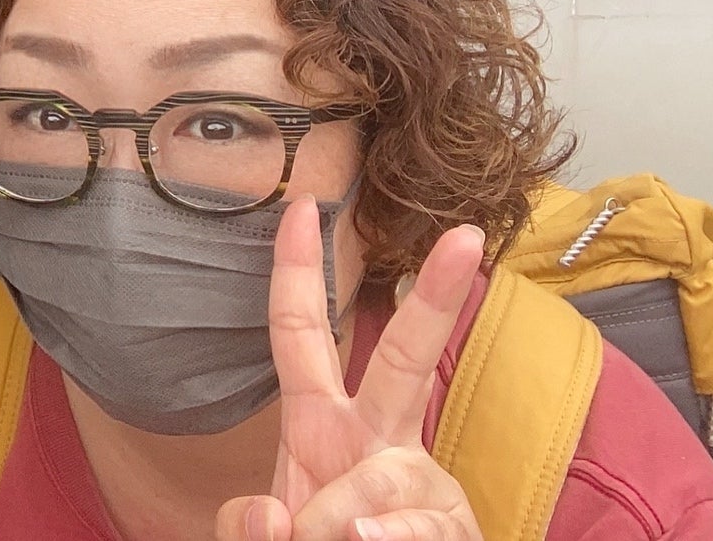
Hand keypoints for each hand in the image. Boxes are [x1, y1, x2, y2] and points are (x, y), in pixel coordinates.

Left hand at [214, 198, 485, 540]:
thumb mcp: (261, 537)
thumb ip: (244, 526)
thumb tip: (277, 515)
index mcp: (318, 424)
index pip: (302, 336)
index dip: (297, 273)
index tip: (302, 205)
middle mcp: (374, 440)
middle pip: (404, 359)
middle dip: (436, 298)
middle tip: (468, 237)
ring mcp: (419, 482)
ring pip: (383, 475)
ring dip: (336, 519)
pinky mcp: (453, 526)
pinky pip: (411, 525)